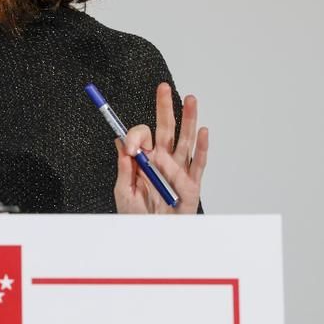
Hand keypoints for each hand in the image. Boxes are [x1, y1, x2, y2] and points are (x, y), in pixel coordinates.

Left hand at [114, 82, 207, 213]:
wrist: (153, 236)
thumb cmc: (138, 217)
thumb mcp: (124, 192)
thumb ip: (124, 168)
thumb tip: (120, 142)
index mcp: (144, 160)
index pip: (142, 137)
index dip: (136, 137)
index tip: (131, 148)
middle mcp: (163, 161)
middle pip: (165, 129)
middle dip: (164, 107)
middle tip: (163, 87)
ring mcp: (179, 170)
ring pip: (185, 140)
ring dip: (188, 119)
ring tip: (190, 100)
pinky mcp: (192, 184)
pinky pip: (199, 163)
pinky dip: (202, 147)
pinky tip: (203, 131)